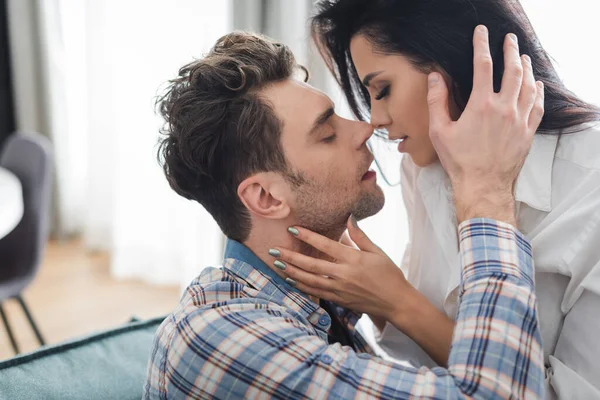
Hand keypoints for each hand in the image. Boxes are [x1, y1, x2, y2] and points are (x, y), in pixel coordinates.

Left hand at [270, 216, 412, 321]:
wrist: (396, 302)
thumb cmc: (389, 275)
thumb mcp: (377, 252)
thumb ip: (360, 236)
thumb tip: (349, 218)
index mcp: (354, 260)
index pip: (326, 245)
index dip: (308, 237)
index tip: (293, 229)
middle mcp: (344, 275)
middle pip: (311, 265)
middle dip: (291, 257)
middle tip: (274, 250)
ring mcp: (340, 289)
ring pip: (310, 280)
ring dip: (292, 272)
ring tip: (277, 264)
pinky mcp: (339, 300)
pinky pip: (316, 292)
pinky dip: (301, 286)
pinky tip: (291, 280)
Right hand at [427, 25, 544, 224]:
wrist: (483, 185)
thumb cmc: (459, 160)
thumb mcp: (439, 131)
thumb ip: (437, 101)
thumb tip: (436, 77)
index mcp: (481, 105)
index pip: (483, 65)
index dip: (482, 45)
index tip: (482, 33)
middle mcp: (504, 108)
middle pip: (512, 70)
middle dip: (510, 51)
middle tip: (509, 39)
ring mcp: (519, 120)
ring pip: (528, 85)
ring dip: (526, 68)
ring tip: (523, 57)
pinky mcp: (527, 132)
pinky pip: (537, 106)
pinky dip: (538, 92)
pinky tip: (536, 85)